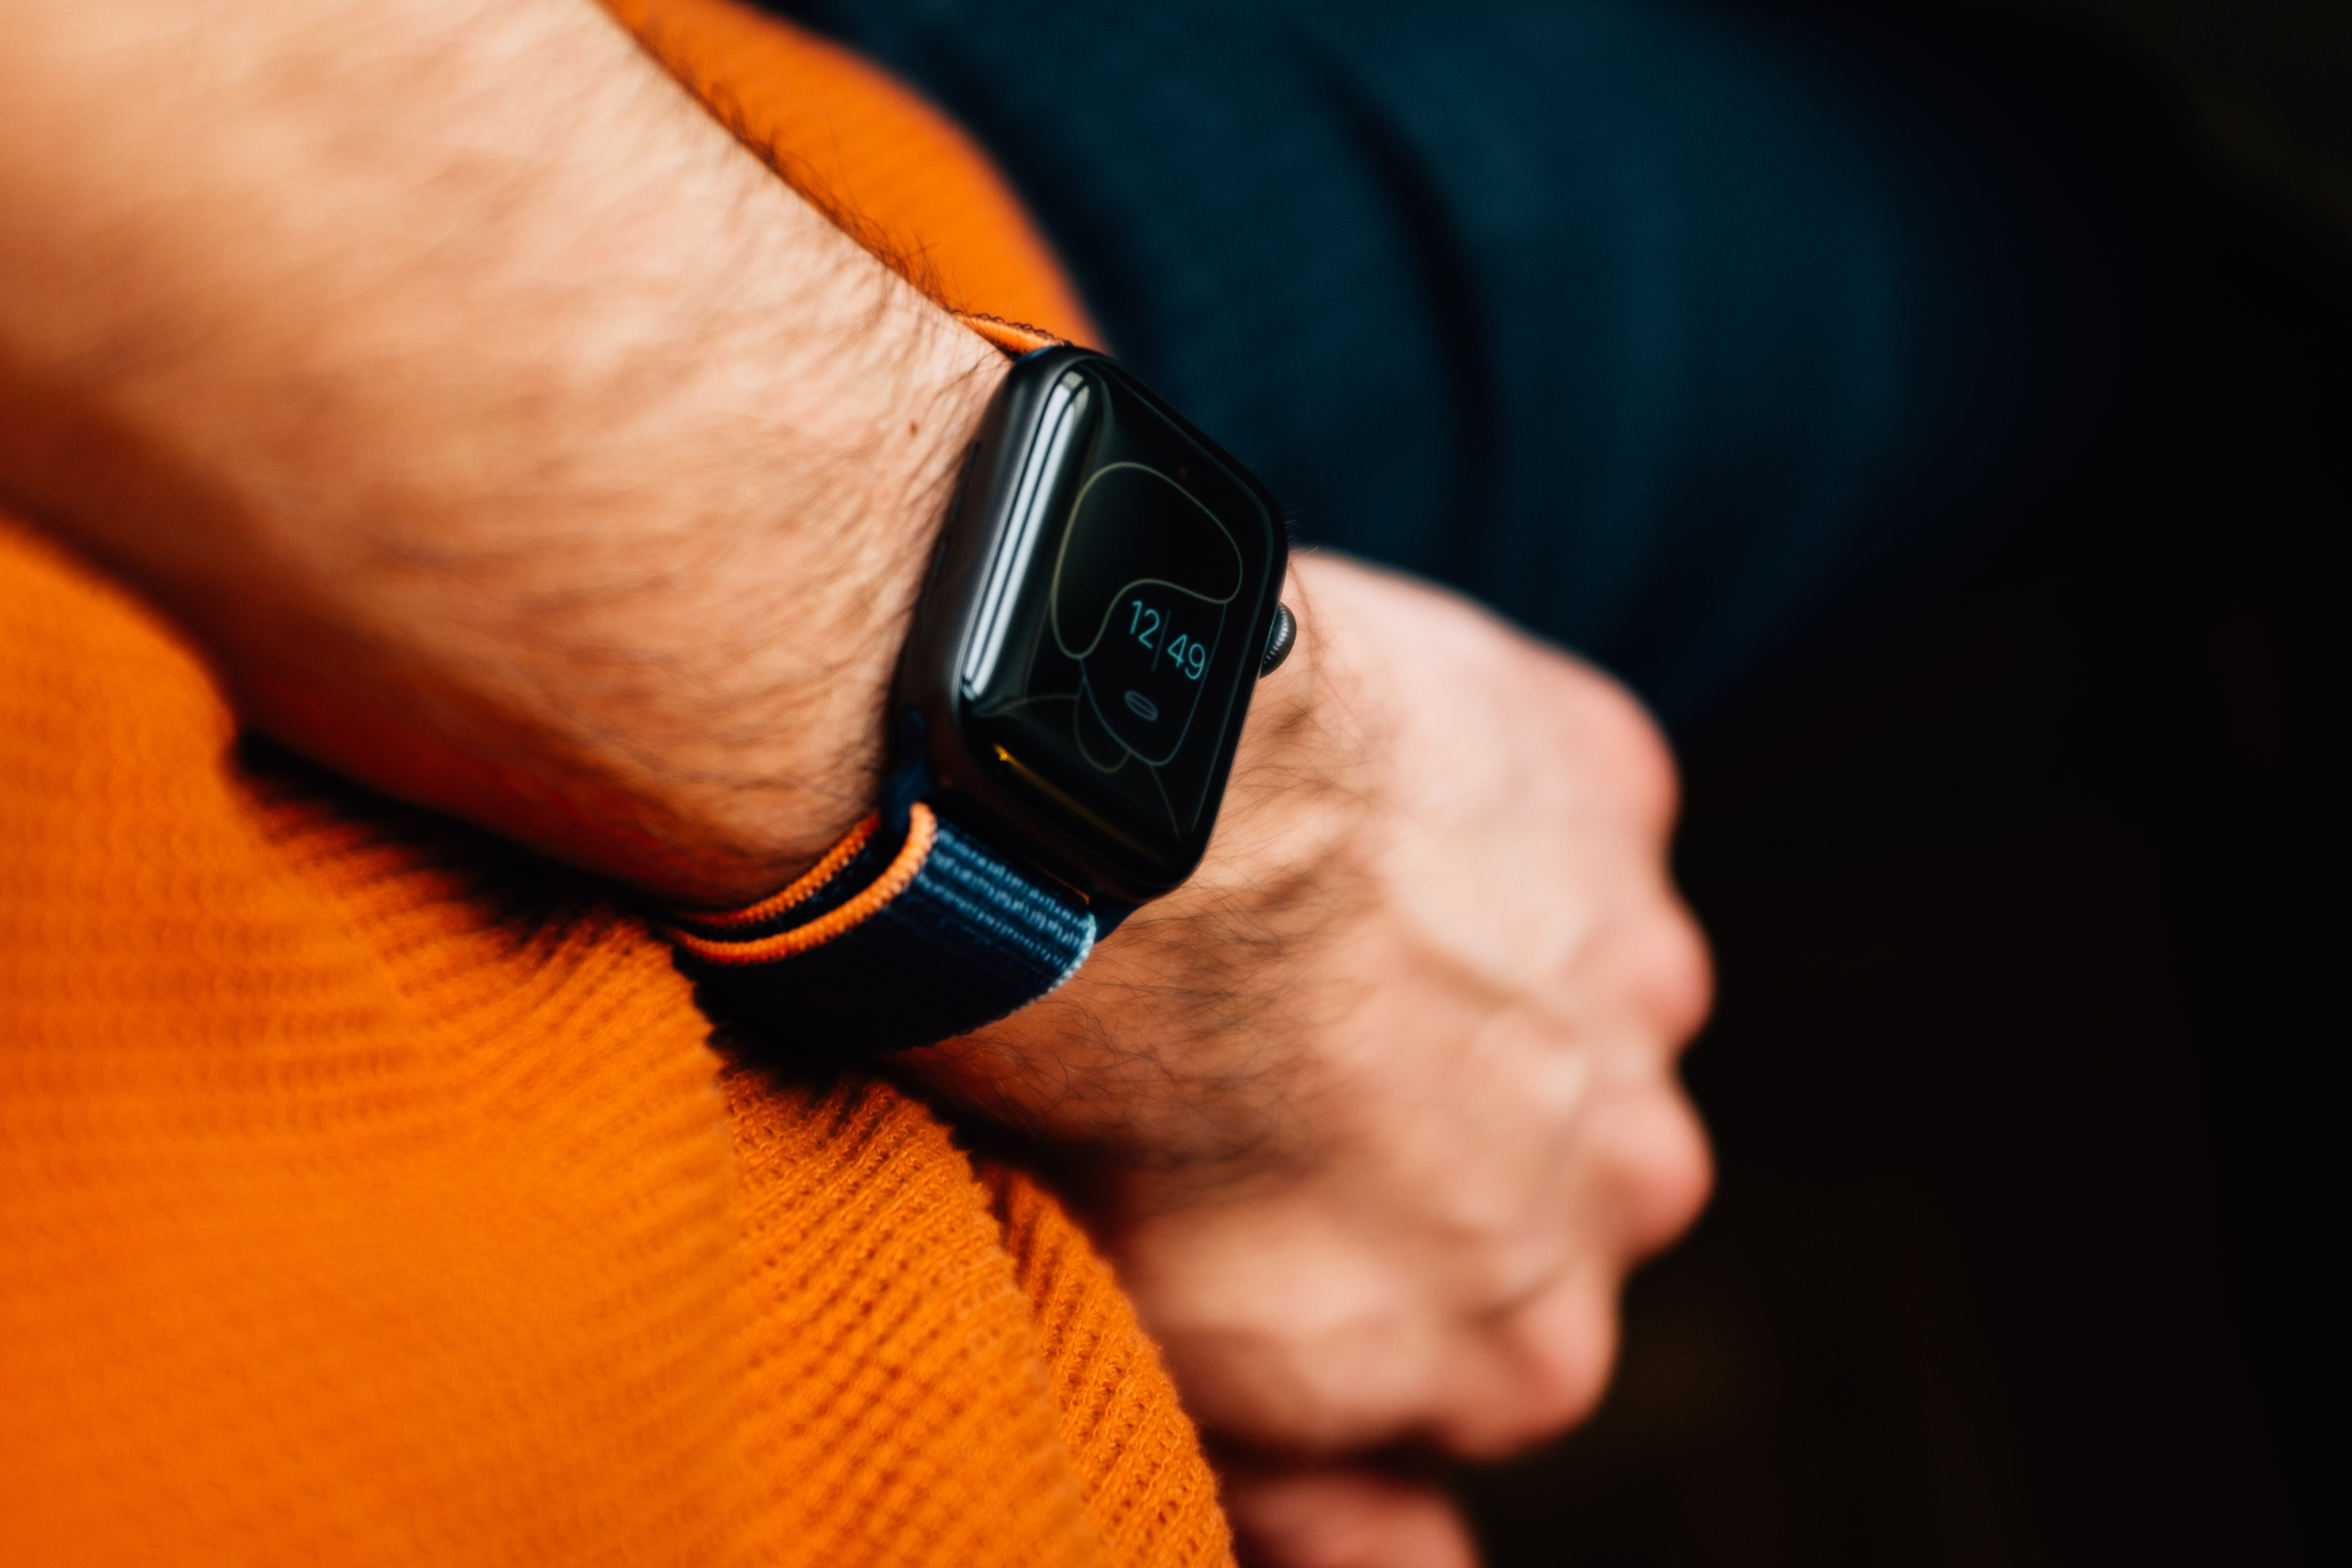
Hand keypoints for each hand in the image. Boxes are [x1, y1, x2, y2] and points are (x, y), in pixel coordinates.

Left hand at [909, 553, 1714, 1560]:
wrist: (1121, 824)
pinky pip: (1558, 810)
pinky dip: (1480, 800)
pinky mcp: (1615, 783)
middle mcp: (1633, 1170)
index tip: (1254, 1189)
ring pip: (1565, 988)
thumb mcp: (1185, 1361)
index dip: (1361, 1264)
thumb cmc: (1105, 1104)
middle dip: (1439, 1123)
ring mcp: (1640, 966)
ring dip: (1467, 960)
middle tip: (1266, 1047)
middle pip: (1541, 1169)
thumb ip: (1326, 1510)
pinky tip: (1347, 797)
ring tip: (1297, 914)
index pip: (1475, 1345)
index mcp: (1533, 1343)